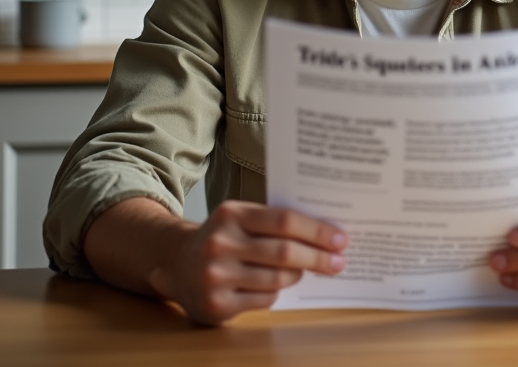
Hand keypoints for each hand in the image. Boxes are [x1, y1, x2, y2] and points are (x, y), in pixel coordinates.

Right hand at [147, 200, 347, 324]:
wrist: (176, 264)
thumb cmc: (222, 238)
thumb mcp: (240, 219)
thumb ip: (274, 222)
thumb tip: (326, 235)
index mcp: (231, 214)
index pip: (285, 221)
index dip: (317, 231)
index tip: (341, 239)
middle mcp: (220, 243)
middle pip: (285, 252)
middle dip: (318, 258)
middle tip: (338, 262)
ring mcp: (216, 276)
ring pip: (277, 278)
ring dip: (297, 276)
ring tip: (303, 271)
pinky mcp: (216, 304)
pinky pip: (264, 299)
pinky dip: (275, 292)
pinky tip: (275, 286)